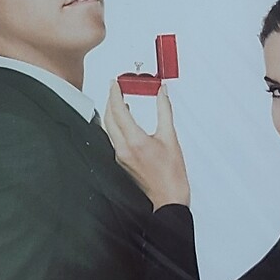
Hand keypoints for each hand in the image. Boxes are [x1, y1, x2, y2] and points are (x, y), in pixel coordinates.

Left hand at [103, 80, 190, 209]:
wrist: (168, 197)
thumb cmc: (171, 174)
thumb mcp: (171, 137)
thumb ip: (165, 111)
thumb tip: (162, 93)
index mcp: (135, 141)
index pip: (118, 110)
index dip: (114, 93)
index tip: (115, 83)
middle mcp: (123, 149)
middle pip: (108, 118)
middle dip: (109, 100)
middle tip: (115, 88)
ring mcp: (120, 156)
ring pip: (108, 128)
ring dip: (111, 112)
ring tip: (118, 100)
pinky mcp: (121, 161)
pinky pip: (113, 138)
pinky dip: (115, 125)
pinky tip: (124, 120)